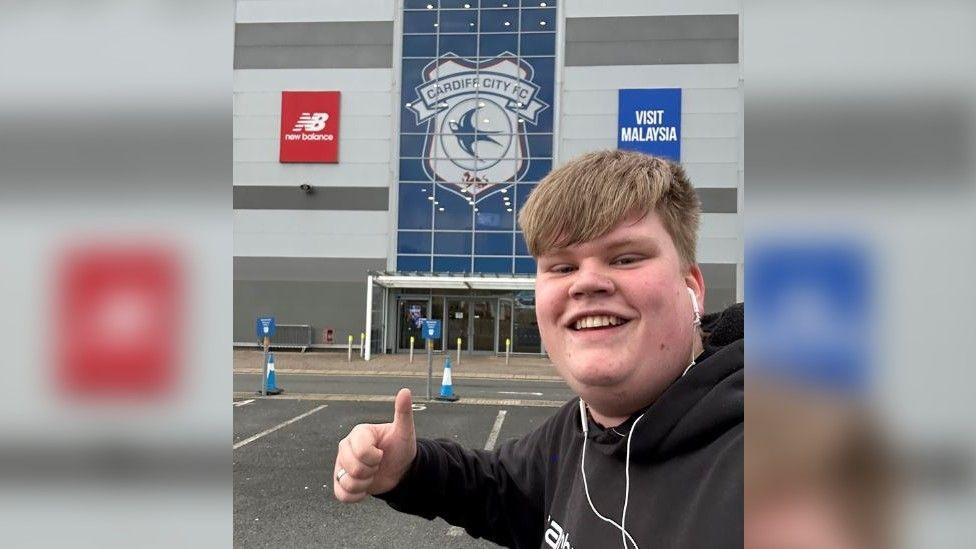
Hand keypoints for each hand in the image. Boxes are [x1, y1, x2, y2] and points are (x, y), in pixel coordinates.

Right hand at [333, 388, 416, 502]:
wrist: (399, 469)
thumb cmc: (400, 448)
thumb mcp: (404, 431)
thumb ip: (403, 412)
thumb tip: (405, 391)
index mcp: (358, 433)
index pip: (361, 452)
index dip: (375, 458)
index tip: (382, 453)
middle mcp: (345, 447)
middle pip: (354, 469)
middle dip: (371, 471)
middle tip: (378, 464)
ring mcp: (341, 464)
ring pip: (348, 483)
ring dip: (365, 484)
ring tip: (372, 474)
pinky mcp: (339, 481)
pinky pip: (341, 495)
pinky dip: (356, 495)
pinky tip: (365, 487)